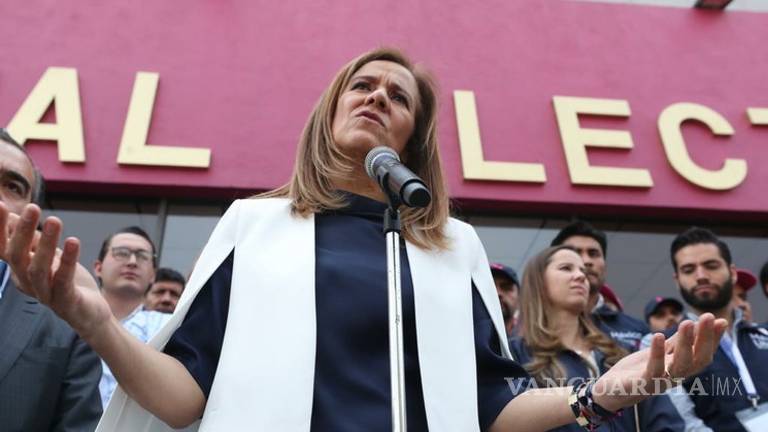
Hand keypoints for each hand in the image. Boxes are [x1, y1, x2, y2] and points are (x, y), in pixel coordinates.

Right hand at [0, 203, 112, 336]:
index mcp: (19, 270)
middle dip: (23, 231)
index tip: (0, 204)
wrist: (89, 313)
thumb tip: (12, 215)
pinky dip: (68, 260)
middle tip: (33, 207)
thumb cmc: (64, 280)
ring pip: (38, 269)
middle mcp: (26, 282)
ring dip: (46, 243)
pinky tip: (73, 241)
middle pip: (17, 257)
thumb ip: (32, 239)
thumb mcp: (47, 256)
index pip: (2, 249)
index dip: (0, 229)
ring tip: (55, 220)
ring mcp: (45, 294)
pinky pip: (63, 280)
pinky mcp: (66, 301)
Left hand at [592, 314, 726, 411]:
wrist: (611, 390)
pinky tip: (659, 336)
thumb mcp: (659, 352)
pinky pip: (653, 370)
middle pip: (696, 360)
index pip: (703, 355)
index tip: (721, 320)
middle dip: (704, 338)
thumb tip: (696, 323)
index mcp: (680, 369)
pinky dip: (657, 353)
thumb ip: (676, 341)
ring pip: (679, 365)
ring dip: (685, 343)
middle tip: (708, 316)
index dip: (713, 340)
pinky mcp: (642, 384)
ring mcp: (659, 382)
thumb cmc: (638, 370)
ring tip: (687, 322)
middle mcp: (674, 377)